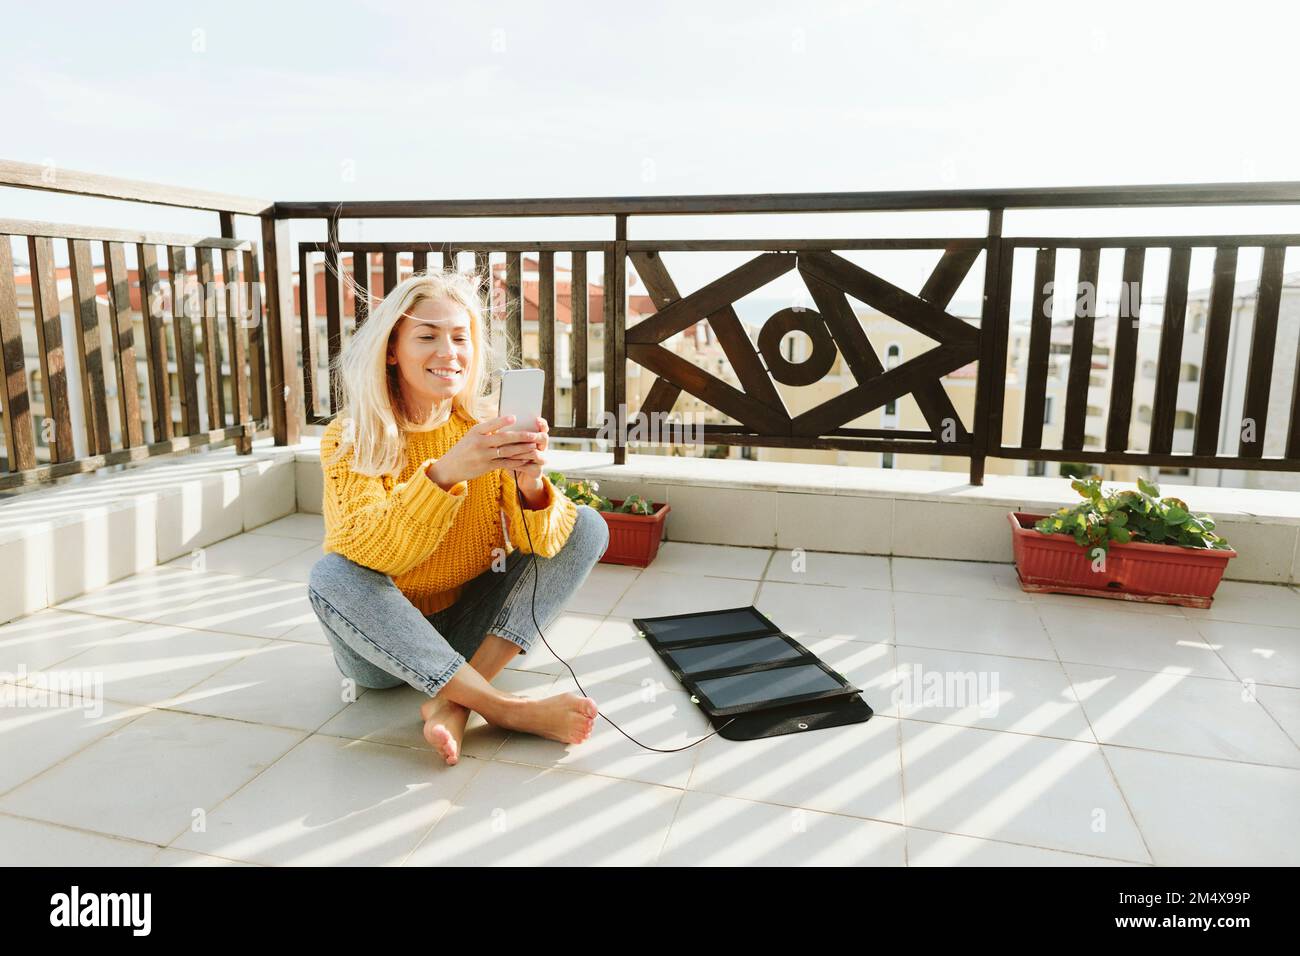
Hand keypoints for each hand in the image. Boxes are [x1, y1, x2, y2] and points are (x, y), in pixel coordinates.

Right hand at [424, 415, 544, 489]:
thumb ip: (487, 429)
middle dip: (522, 436)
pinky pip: (505, 463)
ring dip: (523, 449)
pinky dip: (517, 461)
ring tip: (535, 446)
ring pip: (507, 451)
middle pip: (504, 438)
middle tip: (534, 434)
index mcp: (475, 431)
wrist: (450, 467)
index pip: (491, 424)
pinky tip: (526, 459)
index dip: (503, 421)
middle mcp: (479, 443)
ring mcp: (483, 456)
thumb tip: (505, 420)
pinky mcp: (487, 467)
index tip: (515, 417)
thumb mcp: (471, 435)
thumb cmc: (464, 448)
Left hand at [507, 417, 548, 488]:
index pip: (543, 427)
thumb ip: (510, 434)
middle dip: (533, 436)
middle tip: (525, 435)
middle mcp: (542, 448)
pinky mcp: (537, 471)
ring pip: (535, 452)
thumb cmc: (513, 457)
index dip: (541, 423)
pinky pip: (530, 466)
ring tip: (507, 450)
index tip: (536, 419)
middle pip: (543, 438)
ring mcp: (541, 460)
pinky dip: (518, 463)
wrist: (519, 477)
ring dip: (521, 451)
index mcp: (536, 438)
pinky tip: (508, 462)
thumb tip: (500, 421)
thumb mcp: (511, 444)